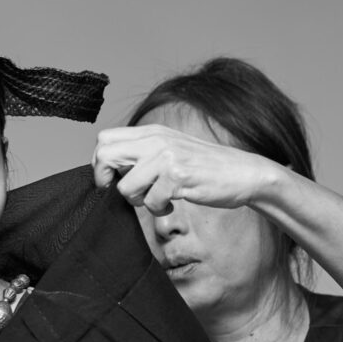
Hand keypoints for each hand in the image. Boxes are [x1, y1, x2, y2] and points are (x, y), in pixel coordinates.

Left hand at [92, 124, 271, 216]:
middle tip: (128, 193)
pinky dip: (159, 209)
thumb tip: (111, 170)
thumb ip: (144, 154)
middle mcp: (156, 140)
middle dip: (106, 181)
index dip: (100, 164)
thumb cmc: (205, 168)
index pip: (104, 139)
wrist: (243, 173)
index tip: (112, 180)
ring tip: (158, 199)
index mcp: (152, 132)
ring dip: (138, 201)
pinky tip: (172, 204)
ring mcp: (167, 157)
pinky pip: (151, 202)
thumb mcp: (171, 151)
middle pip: (105, 156)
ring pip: (126, 187)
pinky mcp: (178, 176)